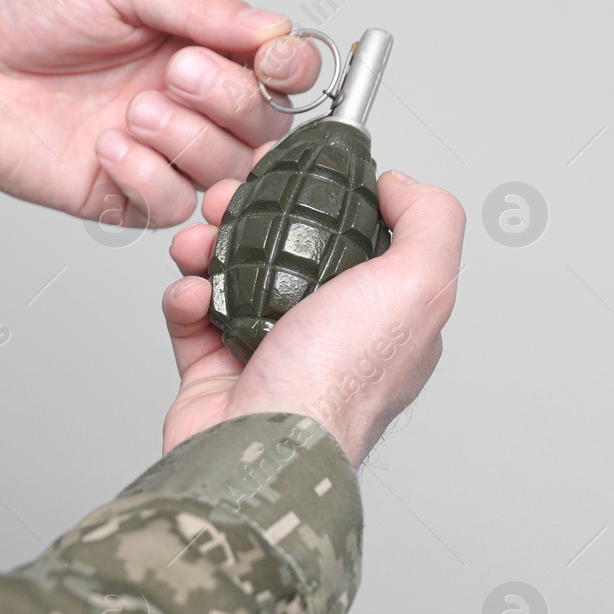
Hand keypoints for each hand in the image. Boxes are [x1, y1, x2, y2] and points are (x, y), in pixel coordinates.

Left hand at [0, 0, 321, 226]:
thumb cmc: (21, 13)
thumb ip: (200, 5)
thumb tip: (273, 28)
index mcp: (195, 44)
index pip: (278, 69)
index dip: (289, 68)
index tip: (271, 59)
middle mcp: (185, 103)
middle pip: (263, 127)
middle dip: (230, 101)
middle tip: (174, 74)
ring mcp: (156, 154)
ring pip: (225, 172)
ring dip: (187, 140)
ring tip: (133, 109)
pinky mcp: (120, 197)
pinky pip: (170, 206)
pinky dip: (147, 175)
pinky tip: (105, 145)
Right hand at [161, 162, 465, 465]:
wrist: (261, 443)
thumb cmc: (339, 380)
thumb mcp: (421, 282)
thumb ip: (429, 220)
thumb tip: (403, 185)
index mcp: (382, 316)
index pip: (356, 237)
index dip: (324, 197)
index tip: (292, 169)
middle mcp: (327, 337)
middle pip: (285, 250)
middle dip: (251, 214)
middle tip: (229, 199)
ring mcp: (268, 355)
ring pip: (231, 278)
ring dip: (208, 248)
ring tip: (199, 242)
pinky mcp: (213, 374)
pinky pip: (192, 318)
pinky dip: (183, 297)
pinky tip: (190, 290)